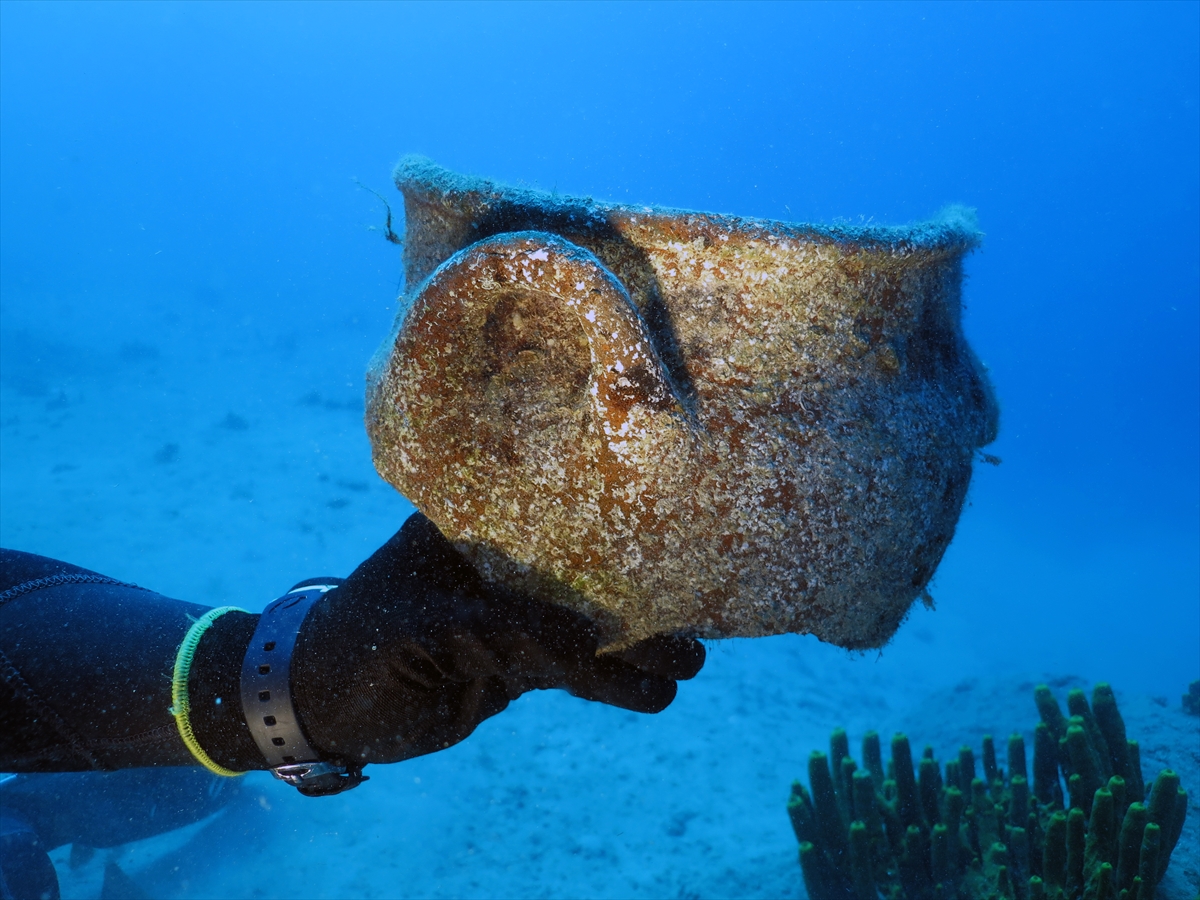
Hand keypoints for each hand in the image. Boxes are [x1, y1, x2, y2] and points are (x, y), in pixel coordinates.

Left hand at [290, 513, 703, 765]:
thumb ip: (514, 629)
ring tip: (694, 661)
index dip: (613, 521)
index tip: (672, 531)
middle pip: (584, 568)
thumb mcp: (434, 626)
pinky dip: (612, 682)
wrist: (323, 704)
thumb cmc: (363, 639)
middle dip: (639, 592)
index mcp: (475, 522)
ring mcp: (511, 612)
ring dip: (635, 645)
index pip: (554, 510)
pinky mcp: (515, 662)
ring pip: (587, 624)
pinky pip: (574, 669)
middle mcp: (501, 560)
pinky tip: (653, 693)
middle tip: (698, 614)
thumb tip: (596, 644)